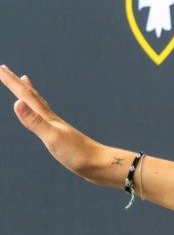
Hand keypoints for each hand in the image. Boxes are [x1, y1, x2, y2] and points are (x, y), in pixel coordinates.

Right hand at [1, 65, 110, 183]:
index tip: (0, 68)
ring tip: (25, 82)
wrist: (102, 166)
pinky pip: (45, 119)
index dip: (11, 82)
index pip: (25, 96)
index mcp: (47, 118)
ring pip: (40, 105)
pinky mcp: (62, 138)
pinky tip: (42, 114)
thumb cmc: (79, 154)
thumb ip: (35, 121)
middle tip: (5, 69)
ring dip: (29, 93)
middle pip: (31, 96)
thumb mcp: (52, 138)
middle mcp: (52, 119)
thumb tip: (17, 102)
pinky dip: (39, 112)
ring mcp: (58, 128)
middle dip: (17, 82)